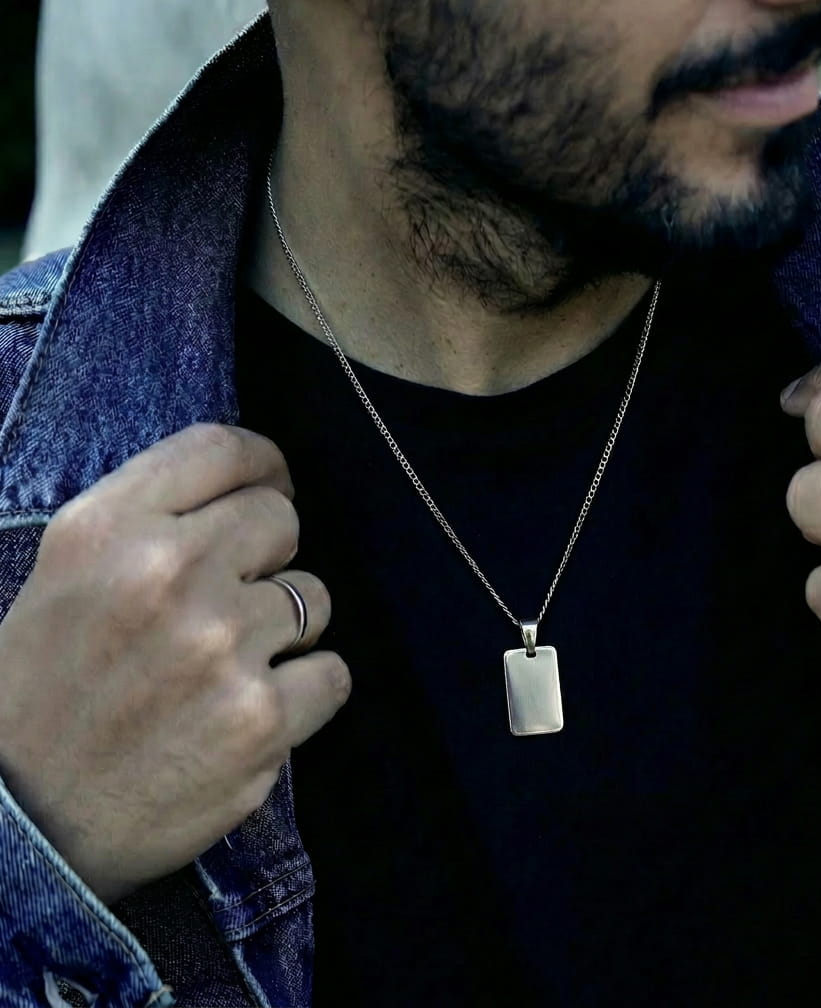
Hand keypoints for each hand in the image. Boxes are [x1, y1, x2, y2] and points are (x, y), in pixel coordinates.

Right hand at [0, 424, 349, 902]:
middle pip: (281, 520)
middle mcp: (168, 573)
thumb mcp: (65, 577)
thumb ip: (149, 523)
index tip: (275, 485)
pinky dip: (305, 692)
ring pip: (314, 598)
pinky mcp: (260, 719)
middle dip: (268, 557)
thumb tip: (253, 492)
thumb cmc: (39, 697)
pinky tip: (253, 713)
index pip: (222, 450)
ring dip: (285, 631)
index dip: (264, 465)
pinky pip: (331, 673)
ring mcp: (220, 646)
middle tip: (233, 601)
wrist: (17, 828)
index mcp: (108, 529)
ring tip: (225, 671)